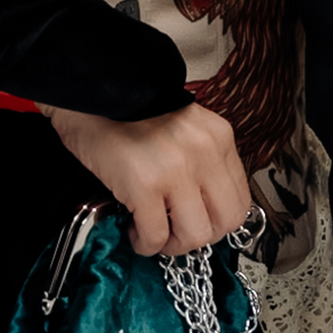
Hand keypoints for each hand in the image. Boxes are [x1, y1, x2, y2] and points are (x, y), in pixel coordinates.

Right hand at [46, 100, 251, 256]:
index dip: (218, 220)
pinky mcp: (143, 185)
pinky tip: (133, 228)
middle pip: (225, 223)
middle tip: (176, 233)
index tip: (198, 221)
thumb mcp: (185, 127)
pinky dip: (144, 242)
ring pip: (194, 236)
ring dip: (172, 244)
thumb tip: (203, 206)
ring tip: (153, 232)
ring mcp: (175, 170)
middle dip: (200, 237)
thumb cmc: (131, 109)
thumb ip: (201, 160)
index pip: (241, 199)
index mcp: (218, 137)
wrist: (91, 88)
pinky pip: (155, 236)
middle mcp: (204, 153)